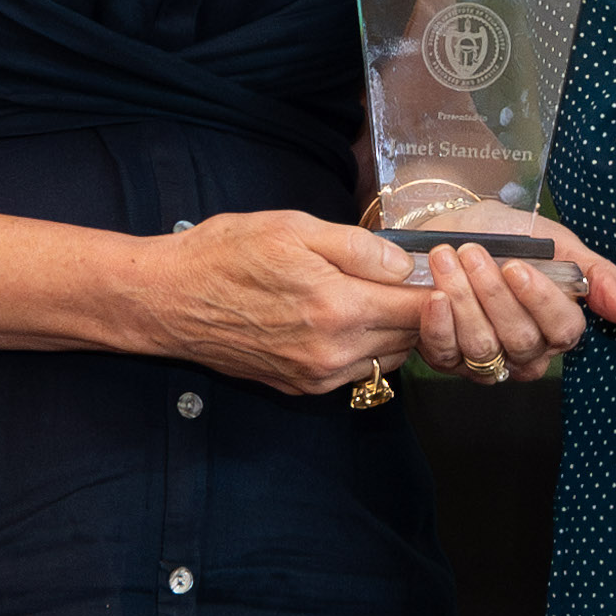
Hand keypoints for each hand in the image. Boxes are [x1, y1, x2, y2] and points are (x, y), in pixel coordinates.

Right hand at [134, 210, 442, 397]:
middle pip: (409, 338)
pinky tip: (348, 319)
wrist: (168, 299)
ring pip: (386, 359)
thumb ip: (358, 248)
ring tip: (383, 297)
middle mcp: (333, 351)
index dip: (440, 288)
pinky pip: (354, 371)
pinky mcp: (299, 387)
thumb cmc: (225, 254)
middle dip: (422, 311)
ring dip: (394, 332)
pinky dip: (363, 348)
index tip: (447, 270)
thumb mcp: (295, 228)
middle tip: (421, 281)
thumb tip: (406, 265)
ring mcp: (316, 375)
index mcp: (338, 307)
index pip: (419, 308)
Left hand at [368, 182, 615, 383]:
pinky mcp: (447, 360)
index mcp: (557, 327)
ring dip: (463, 298)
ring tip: (446, 259)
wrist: (450, 231)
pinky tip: (434, 296)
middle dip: (494, 293)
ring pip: (483, 346)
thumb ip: (595, 274)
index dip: (540, 300)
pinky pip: (446, 354)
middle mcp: (526, 353)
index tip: (516, 266)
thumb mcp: (555, 242)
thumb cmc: (505, 236)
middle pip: (521, 339)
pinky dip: (438, 324)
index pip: (563, 329)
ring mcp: (486, 361)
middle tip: (473, 253)